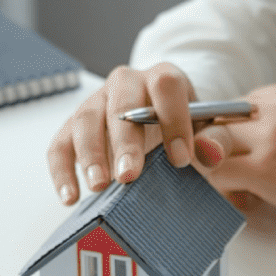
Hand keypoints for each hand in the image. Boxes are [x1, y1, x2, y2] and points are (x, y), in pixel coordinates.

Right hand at [45, 62, 223, 204]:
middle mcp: (126, 83)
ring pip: (85, 120)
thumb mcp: (207, 133)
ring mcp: (96, 103)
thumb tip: (209, 154)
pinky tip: (70, 196)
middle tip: (129, 176)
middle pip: (121, 103)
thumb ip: (215, 141)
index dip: (174, 119)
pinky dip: (62, 171)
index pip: (166, 85)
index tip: (180, 159)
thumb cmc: (184, 129)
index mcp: (163, 79)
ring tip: (99, 186)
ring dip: (90, 154)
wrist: (162, 128)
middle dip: (125, 141)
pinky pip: (60, 144)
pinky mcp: (73, 127)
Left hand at [198, 81, 275, 260]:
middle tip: (240, 175)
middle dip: (226, 147)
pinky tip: (244, 201)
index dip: (242, 132)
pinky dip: (221, 189)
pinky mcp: (265, 167)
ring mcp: (273, 134)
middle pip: (224, 118)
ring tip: (239, 188)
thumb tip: (259, 143)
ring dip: (217, 167)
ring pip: (211, 142)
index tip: (251, 155)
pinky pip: (215, 171)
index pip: (247, 102)